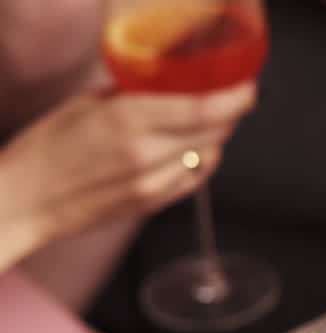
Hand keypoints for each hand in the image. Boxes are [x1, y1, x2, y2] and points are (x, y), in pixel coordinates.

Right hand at [0, 82, 255, 264]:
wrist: (25, 199)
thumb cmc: (46, 148)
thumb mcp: (85, 104)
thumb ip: (131, 94)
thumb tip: (164, 84)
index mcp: (127, 119)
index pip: (203, 110)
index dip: (235, 98)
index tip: (248, 88)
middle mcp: (146, 153)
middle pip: (214, 132)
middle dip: (228, 114)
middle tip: (230, 99)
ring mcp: (153, 183)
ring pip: (209, 156)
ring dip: (214, 138)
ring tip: (204, 124)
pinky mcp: (153, 204)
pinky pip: (195, 179)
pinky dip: (201, 161)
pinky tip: (190, 150)